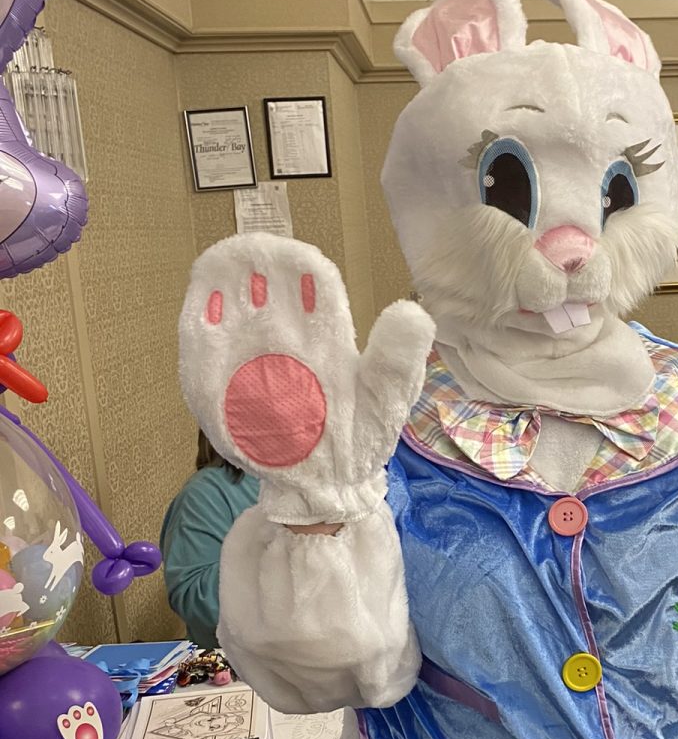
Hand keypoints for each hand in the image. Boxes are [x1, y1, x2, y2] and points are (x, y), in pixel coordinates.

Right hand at [179, 235, 433, 525]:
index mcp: (326, 331)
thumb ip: (397, 358)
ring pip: (230, 309)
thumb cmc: (360, 437)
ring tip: (224, 267)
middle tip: (252, 252)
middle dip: (256, 266)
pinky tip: (206, 308)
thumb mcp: (387, 398)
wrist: (327, 486)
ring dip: (224, 286)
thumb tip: (412, 311)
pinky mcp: (219, 385)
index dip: (301, 266)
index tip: (297, 260)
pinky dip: (203, 327)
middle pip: (263, 285)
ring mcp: (248, 359)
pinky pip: (203, 350)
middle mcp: (284, 336)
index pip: (311, 282)